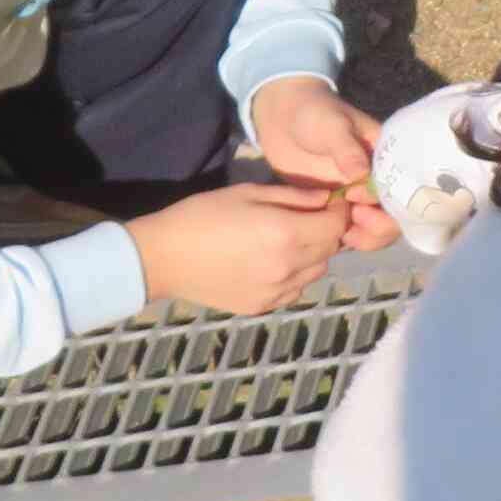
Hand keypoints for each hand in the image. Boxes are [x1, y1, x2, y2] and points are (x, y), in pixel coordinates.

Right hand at [128, 181, 350, 315]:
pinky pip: (296, 289)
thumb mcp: (249, 193)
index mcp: (286, 234)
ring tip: (287, 241)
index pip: (337, 225)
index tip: (329, 202)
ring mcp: (277, 292)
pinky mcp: (264, 307)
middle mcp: (289, 267)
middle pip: (331, 249)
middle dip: (327, 231)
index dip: (338, 211)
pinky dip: (295, 275)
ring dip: (313, 254)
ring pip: (317, 271)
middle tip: (308, 218)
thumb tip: (327, 198)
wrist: (162, 258)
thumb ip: (294, 196)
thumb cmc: (202, 215)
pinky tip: (272, 263)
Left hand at [251, 76, 393, 249]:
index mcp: (386, 159)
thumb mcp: (332, 125)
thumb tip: (361, 175)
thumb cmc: (313, 112)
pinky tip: (330, 238)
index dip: (388, 202)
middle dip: (380, 226)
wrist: (281, 118)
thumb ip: (346, 150)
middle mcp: (378, 180)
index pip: (403, 188)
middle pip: (394, 215)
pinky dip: (346, 238)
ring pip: (375, 228)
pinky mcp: (338, 207)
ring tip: (343, 235)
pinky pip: (350, 229)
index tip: (356, 198)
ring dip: (366, 237)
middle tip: (352, 221)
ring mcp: (358, 195)